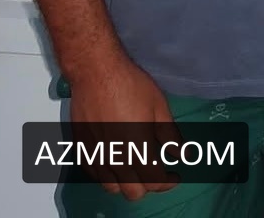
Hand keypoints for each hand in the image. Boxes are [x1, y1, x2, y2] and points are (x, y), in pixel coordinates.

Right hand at [68, 53, 178, 197]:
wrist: (96, 73)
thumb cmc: (130, 85)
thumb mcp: (158, 106)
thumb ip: (170, 135)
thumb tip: (181, 154)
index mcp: (137, 150)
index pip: (155, 181)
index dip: (168, 182)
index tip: (175, 175)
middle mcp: (115, 160)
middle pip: (133, 192)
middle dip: (149, 186)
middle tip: (157, 171)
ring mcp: (95, 158)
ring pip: (112, 188)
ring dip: (127, 183)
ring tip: (137, 167)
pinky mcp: (82, 151)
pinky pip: (95, 176)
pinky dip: (108, 176)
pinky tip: (116, 162)